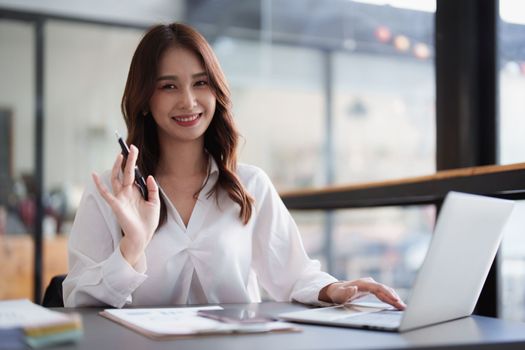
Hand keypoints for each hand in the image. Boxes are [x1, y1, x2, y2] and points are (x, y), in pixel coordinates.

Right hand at [92, 145, 160, 265]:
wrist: (143, 236)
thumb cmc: (148, 221)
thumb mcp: (154, 202)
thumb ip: (152, 189)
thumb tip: (148, 175)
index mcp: (136, 192)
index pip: (133, 174)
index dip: (133, 162)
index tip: (134, 149)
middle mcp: (126, 193)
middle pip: (126, 172)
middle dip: (128, 160)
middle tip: (131, 147)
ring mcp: (120, 198)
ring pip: (116, 179)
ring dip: (117, 167)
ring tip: (120, 154)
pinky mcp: (116, 205)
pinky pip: (106, 193)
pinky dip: (99, 184)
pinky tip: (94, 175)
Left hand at [319, 277, 405, 309]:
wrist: (335, 290)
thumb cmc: (337, 293)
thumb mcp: (339, 294)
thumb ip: (346, 292)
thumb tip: (354, 288)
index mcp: (363, 283)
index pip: (379, 288)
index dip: (388, 294)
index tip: (395, 300)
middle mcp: (369, 283)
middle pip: (385, 289)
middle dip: (394, 298)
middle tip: (403, 307)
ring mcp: (371, 285)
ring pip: (385, 291)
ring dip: (394, 299)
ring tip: (403, 307)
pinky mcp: (372, 290)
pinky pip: (383, 294)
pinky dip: (390, 299)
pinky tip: (396, 304)